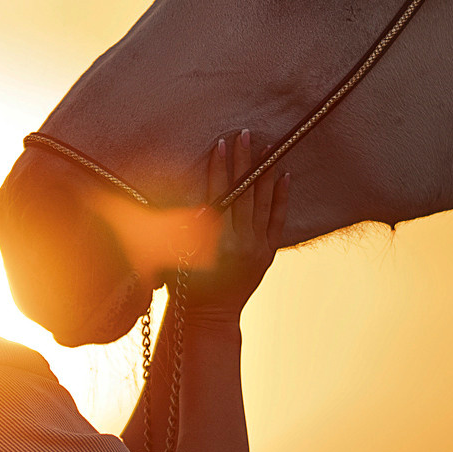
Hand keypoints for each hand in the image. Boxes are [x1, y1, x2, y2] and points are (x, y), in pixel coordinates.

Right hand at [185, 130, 285, 317]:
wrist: (210, 316)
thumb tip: (167, 193)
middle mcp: (239, 242)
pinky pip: (278, 220)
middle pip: (243, 192)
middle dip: (244, 161)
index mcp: (214, 241)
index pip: (218, 194)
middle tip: (247, 135)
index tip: (221, 145)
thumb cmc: (185, 286)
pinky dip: (281, 197)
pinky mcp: (268, 253)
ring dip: (265, 172)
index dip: (219, 168)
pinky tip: (285, 175)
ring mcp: (257, 247)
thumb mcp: (174, 255)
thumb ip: (176, 227)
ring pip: (263, 202)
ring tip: (269, 146)